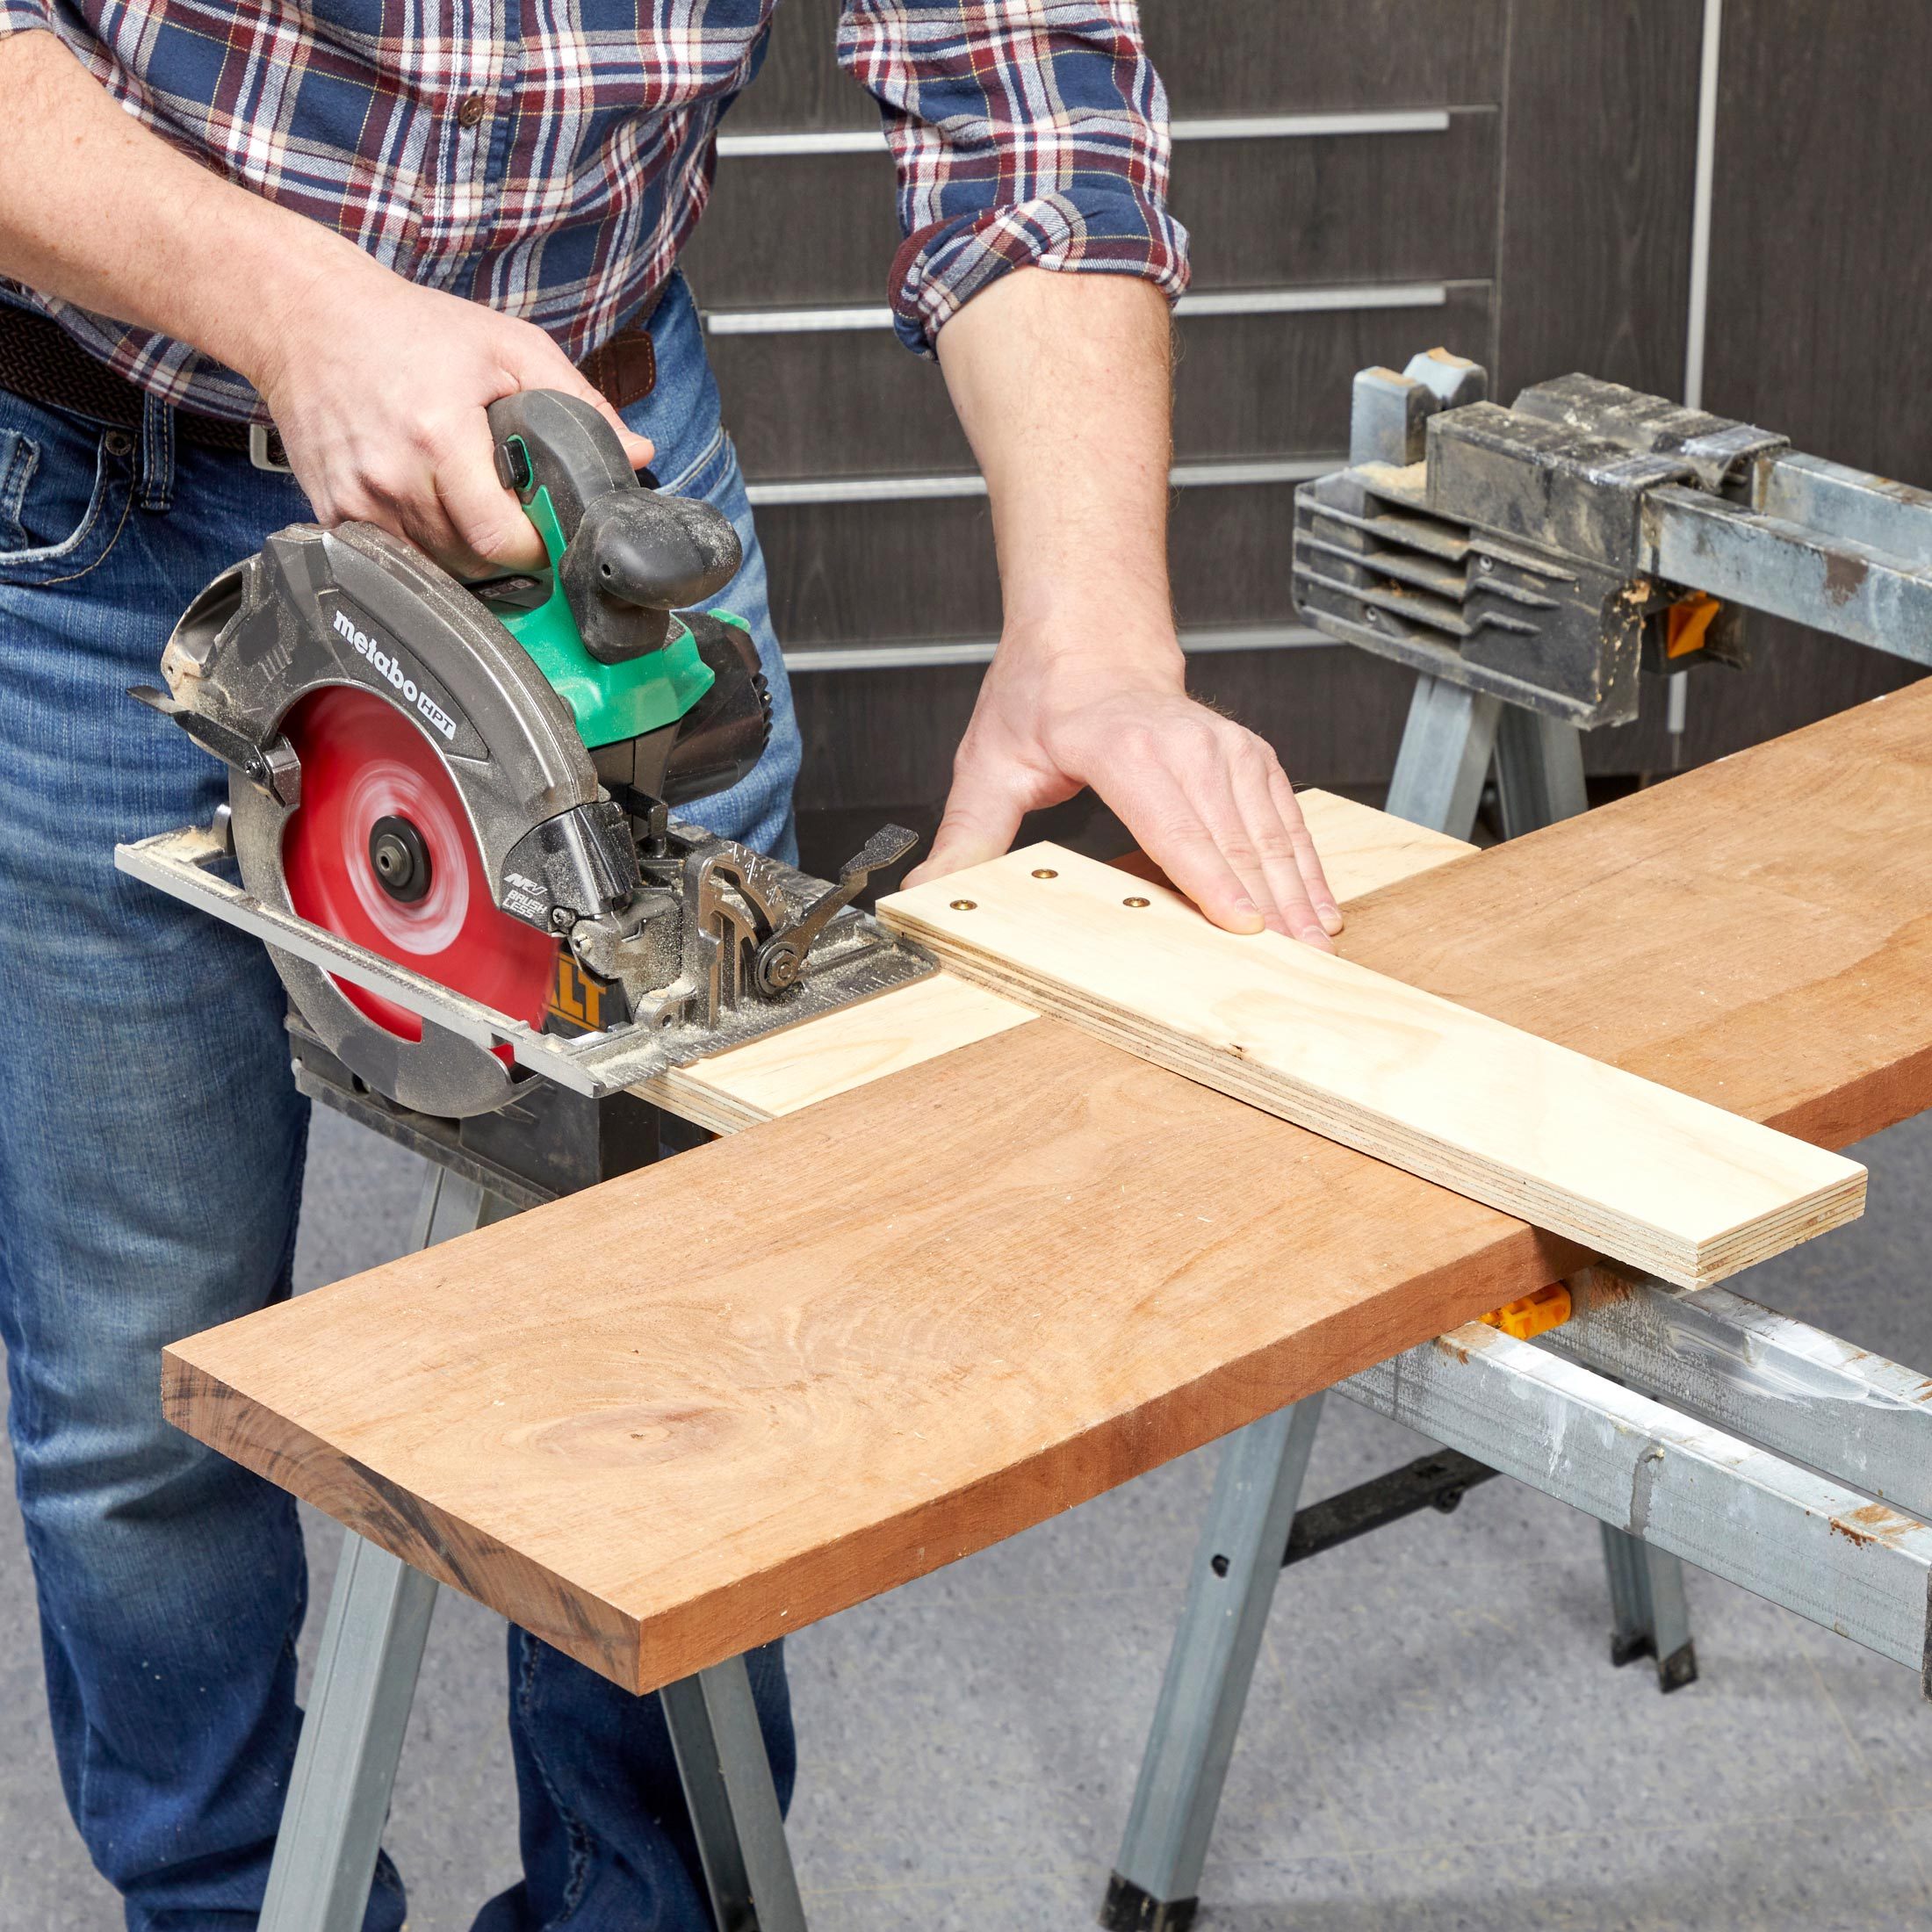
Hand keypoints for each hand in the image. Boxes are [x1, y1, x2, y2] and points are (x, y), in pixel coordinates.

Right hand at [246, 255, 652, 576]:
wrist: (307, 317)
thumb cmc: (411, 328)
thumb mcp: (508, 346)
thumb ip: (579, 400)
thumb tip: (638, 451)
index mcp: (439, 436)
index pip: (501, 539)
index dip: (536, 547)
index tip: (548, 532)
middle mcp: (393, 477)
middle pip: (471, 562)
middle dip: (505, 549)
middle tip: (515, 515)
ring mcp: (356, 500)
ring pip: (434, 566)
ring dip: (463, 550)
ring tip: (471, 504)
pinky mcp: (331, 512)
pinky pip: (393, 556)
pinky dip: (420, 544)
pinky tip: (428, 506)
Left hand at [905, 623, 1343, 948]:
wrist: (1092, 638)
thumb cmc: (1043, 697)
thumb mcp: (989, 762)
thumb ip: (966, 837)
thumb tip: (927, 891)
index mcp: (1121, 746)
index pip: (1174, 824)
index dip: (1211, 878)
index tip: (1242, 924)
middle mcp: (1184, 744)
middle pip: (1233, 837)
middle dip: (1270, 904)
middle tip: (1295, 964)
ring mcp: (1223, 747)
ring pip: (1269, 830)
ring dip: (1298, 891)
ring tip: (1318, 948)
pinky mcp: (1248, 755)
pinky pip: (1284, 816)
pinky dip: (1306, 863)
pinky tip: (1319, 905)